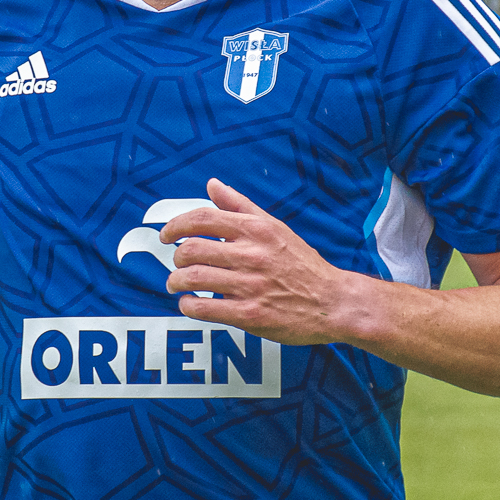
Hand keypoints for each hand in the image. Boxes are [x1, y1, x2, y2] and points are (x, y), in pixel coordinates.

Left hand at [159, 178, 365, 346]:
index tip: (166, 235)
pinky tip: (189, 304)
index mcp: (256, 230)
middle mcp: (252, 255)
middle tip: (176, 265)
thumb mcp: (274, 227)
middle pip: (191, 249)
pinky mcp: (251, 315)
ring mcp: (251, 286)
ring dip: (176, 282)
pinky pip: (205, 309)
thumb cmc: (302, 264)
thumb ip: (240, 206)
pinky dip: (188, 306)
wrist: (333, 302)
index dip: (175, 225)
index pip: (202, 218)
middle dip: (175, 257)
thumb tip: (212, 184)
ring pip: (193, 278)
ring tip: (176, 285)